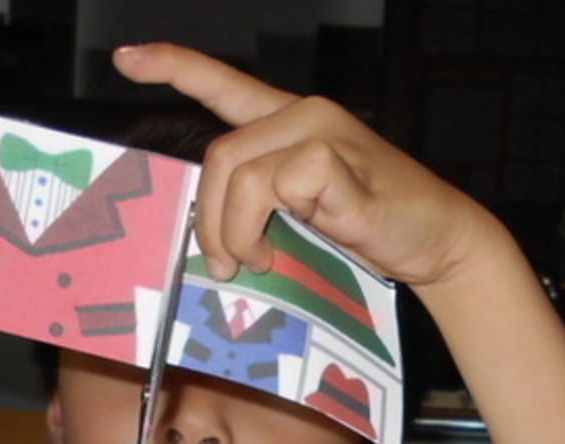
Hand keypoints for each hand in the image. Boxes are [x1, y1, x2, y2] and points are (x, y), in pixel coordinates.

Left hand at [112, 42, 494, 289]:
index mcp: (292, 121)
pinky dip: (268, 225)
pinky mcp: (338, 162)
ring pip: (239, 173)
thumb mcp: (306, 213)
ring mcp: (323, 133)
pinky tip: (292, 247)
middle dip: (209, 218)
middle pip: (219, 155)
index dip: (172, 66)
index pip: (224, 84)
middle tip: (227, 262)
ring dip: (235, 230)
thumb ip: (262, 205)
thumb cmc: (373, 231)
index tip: (126, 59)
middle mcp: (304, 115)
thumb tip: (211, 236)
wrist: (438, 241)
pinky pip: (275, 186)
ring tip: (256, 262)